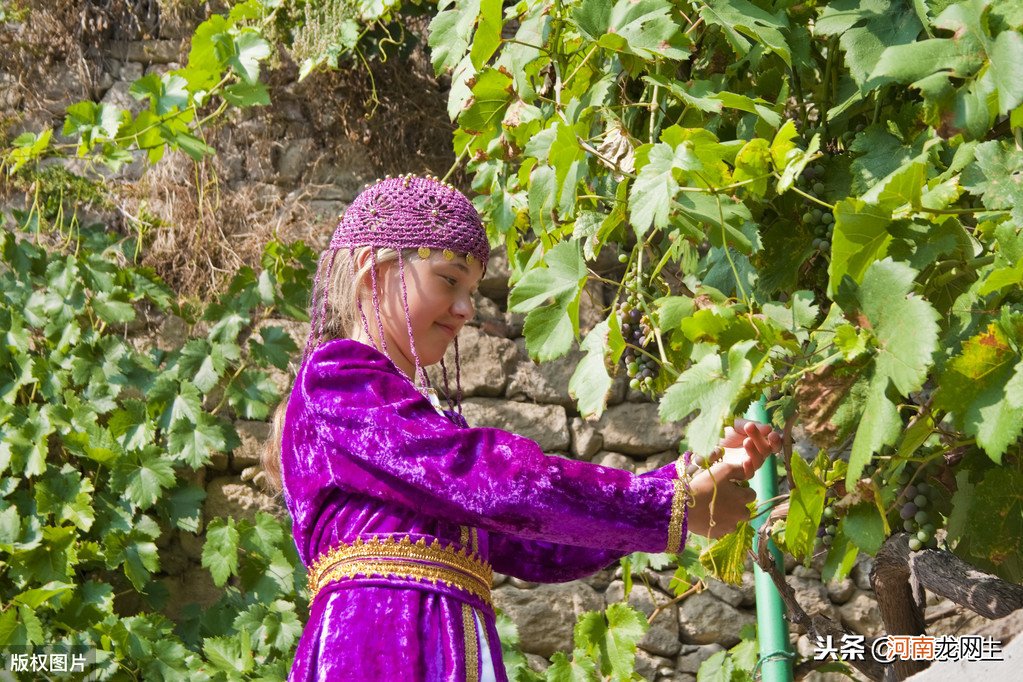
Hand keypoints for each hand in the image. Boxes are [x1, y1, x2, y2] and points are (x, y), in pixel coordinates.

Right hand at [684, 419, 781, 538]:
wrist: (686, 506)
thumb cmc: (705, 485)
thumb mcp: (723, 469)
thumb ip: (739, 470)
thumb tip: (747, 473)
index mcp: (742, 498)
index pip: (751, 494)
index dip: (742, 489)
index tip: (731, 487)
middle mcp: (740, 514)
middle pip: (745, 510)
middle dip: (738, 505)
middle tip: (724, 499)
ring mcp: (729, 526)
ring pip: (734, 521)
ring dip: (729, 516)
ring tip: (715, 509)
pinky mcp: (718, 534)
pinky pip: (722, 529)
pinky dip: (718, 524)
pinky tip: (708, 517)